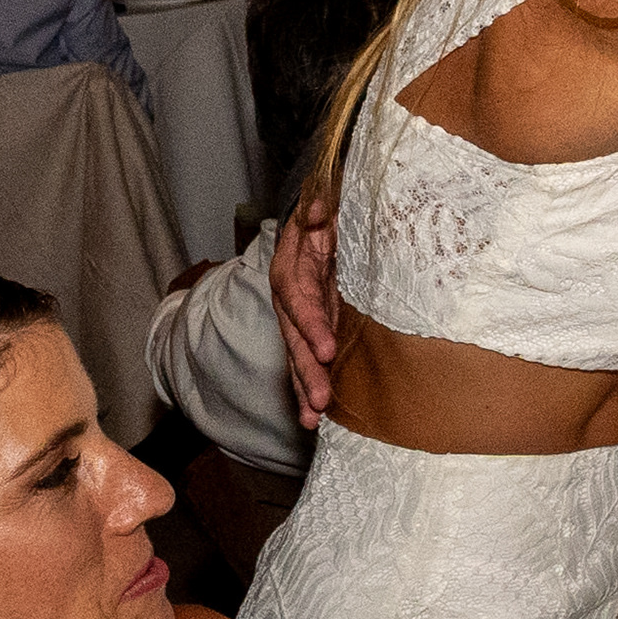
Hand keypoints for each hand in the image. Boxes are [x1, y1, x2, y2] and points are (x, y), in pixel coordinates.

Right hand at [273, 196, 341, 428]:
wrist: (325, 216)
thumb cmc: (326, 208)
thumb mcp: (323, 199)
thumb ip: (318, 205)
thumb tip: (316, 209)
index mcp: (290, 266)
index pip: (297, 298)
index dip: (309, 323)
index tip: (326, 349)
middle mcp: (292, 296)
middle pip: (294, 336)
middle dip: (305, 370)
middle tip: (317, 401)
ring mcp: (304, 315)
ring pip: (299, 354)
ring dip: (305, 387)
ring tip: (311, 419)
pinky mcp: (318, 327)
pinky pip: (312, 358)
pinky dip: (312, 385)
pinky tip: (317, 415)